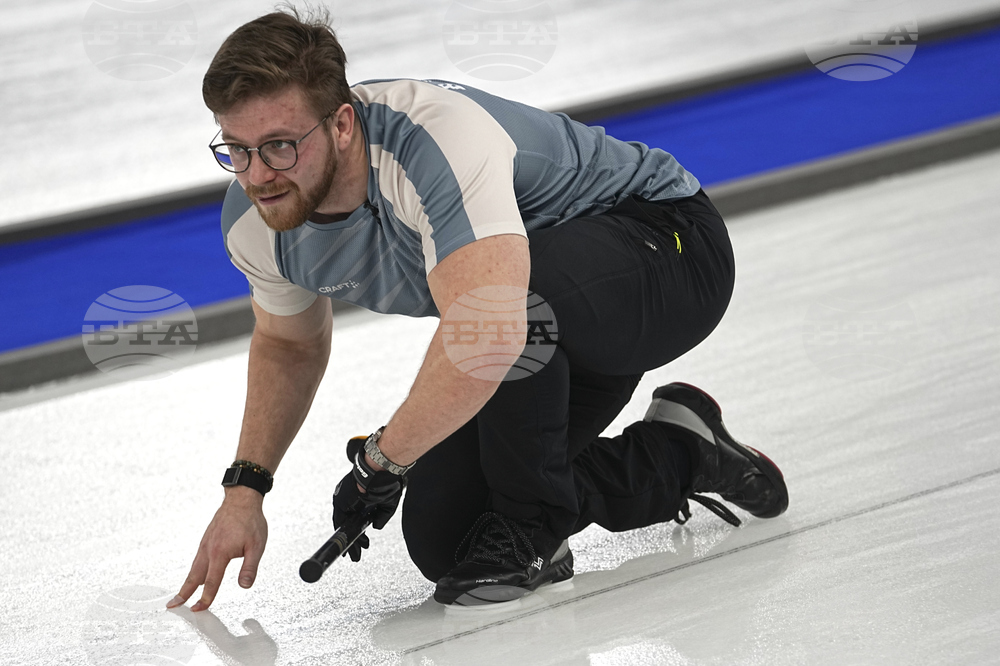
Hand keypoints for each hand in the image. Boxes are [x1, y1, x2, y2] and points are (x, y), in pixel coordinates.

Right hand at [167, 486, 267, 611]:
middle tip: (173, 606)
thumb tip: (245, 586)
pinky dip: (192, 571)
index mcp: (220, 553)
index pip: (211, 582)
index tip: (198, 609)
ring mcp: (205, 544)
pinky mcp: (206, 540)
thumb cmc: (250, 521)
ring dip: (186, 583)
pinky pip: (197, 559)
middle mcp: (208, 549)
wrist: (241, 500)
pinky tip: (195, 576)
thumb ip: (250, 568)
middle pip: (193, 577)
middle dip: (183, 593)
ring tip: (180, 596)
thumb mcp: (257, 546)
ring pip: (193, 568)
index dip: (205, 598)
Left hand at [331, 435, 405, 561]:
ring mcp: (343, 499)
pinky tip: (351, 545)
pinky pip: (340, 521)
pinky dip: (345, 534)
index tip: (361, 544)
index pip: (356, 518)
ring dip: (350, 541)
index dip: (358, 533)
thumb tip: (376, 526)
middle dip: (355, 541)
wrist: (381, 471)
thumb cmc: (387, 481)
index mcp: (360, 497)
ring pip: (344, 525)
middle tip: (356, 554)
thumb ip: (381, 516)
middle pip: (349, 524)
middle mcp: (349, 498)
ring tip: (355, 554)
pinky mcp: (340, 501)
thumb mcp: (387, 503)